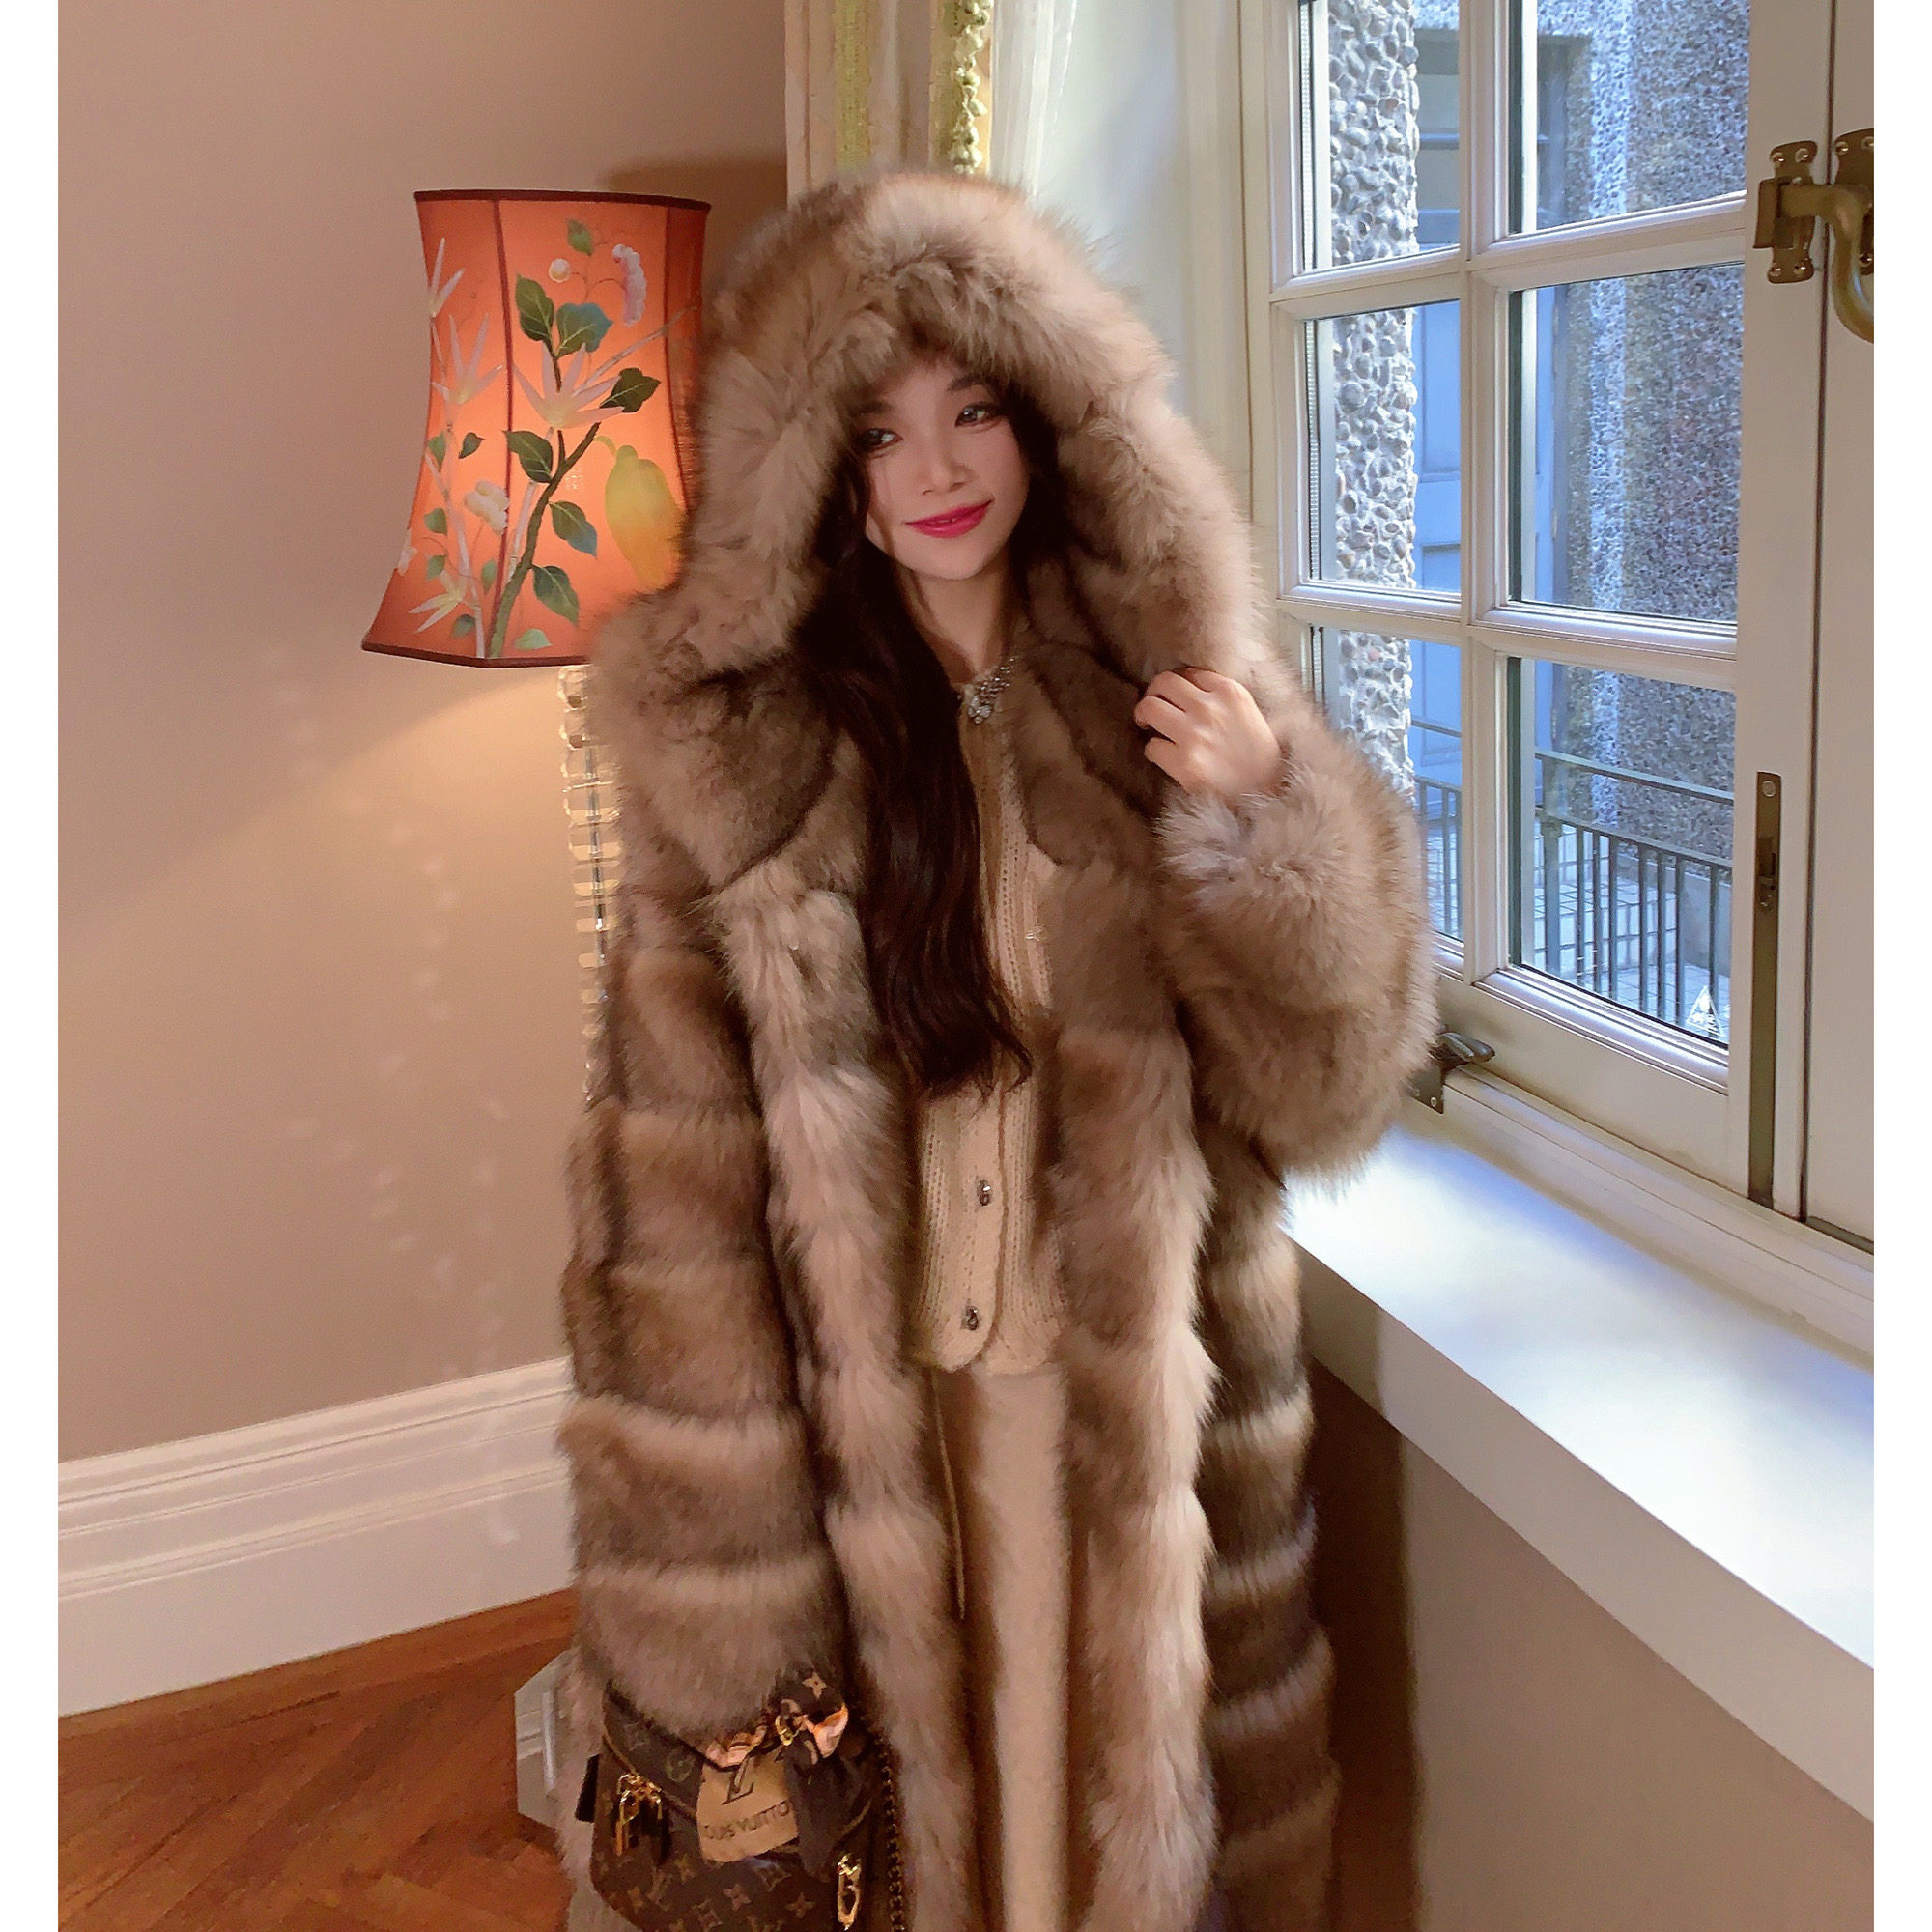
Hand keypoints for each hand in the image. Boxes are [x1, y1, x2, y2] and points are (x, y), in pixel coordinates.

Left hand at [1133, 665, 1285, 802]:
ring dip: (1144, 716)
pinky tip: (1166, 758)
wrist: (1267, 794)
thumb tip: (1188, 692)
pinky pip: (1152, 747)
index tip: (1175, 697)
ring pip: (1149, 708)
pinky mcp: (1183, 762)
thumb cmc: (1260, 758)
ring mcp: (1194, 734)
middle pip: (1163, 682)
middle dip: (1153, 693)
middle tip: (1152, 707)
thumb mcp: (1250, 713)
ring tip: (1148, 726)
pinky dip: (1155, 752)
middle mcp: (1210, 707)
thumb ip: (1222, 699)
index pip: (1190, 673)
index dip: (1178, 685)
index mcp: (1230, 692)